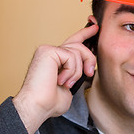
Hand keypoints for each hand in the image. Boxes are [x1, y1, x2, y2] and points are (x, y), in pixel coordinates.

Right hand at [13, 18, 98, 133]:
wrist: (38, 106)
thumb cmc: (50, 101)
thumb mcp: (71, 85)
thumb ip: (78, 73)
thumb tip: (88, 67)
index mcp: (56, 59)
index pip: (73, 41)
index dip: (85, 33)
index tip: (95, 27)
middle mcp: (51, 52)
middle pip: (79, 45)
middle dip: (89, 58)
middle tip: (90, 72)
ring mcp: (48, 50)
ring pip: (78, 51)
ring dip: (78, 71)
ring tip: (67, 83)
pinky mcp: (48, 51)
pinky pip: (71, 56)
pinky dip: (71, 71)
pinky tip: (61, 80)